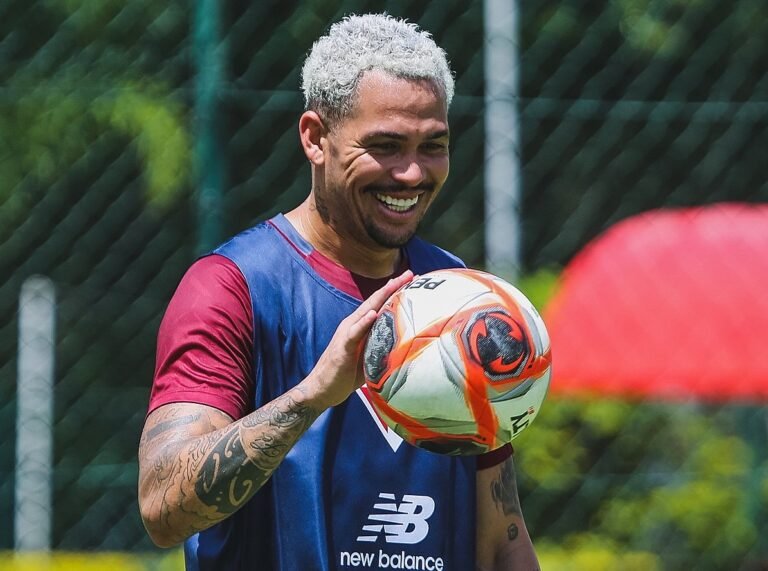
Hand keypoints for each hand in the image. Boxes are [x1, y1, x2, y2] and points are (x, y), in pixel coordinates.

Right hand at [302, 270, 413, 408]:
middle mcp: (353, 325)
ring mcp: (346, 334)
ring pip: (365, 311)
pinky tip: (373, 314)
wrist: (322, 389)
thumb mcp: (369, 358)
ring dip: (380, 297)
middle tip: (410, 273)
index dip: (396, 291)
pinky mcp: (342, 347)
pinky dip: (364, 322)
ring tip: (394, 284)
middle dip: (392, 286)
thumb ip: (382, 347)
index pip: (380, 304)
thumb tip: (405, 346)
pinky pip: (354, 333)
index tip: (413, 279)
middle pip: (375, 301)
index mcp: (361, 326)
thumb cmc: (346, 375)